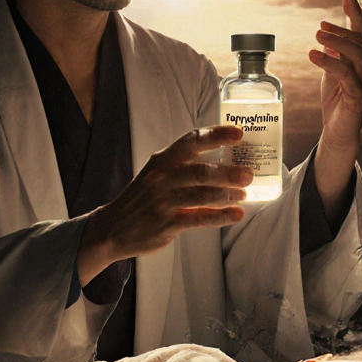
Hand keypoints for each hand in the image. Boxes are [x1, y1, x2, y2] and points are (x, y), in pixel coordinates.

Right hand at [77, 126, 252, 284]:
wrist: (112, 228)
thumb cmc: (142, 198)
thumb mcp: (156, 174)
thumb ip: (184, 167)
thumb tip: (225, 165)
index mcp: (162, 160)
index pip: (191, 141)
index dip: (216, 135)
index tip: (238, 133)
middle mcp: (162, 178)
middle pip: (200, 171)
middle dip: (228, 172)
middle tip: (249, 174)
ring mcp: (163, 201)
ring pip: (202, 195)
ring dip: (227, 194)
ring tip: (244, 194)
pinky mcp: (166, 223)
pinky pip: (199, 218)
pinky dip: (220, 216)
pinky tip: (235, 214)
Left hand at [310, 0, 361, 152]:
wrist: (338, 130)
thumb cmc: (336, 100)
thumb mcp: (332, 71)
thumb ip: (332, 54)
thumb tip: (326, 37)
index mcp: (360, 60)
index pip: (361, 31)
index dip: (355, 12)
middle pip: (359, 41)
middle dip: (341, 30)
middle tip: (320, 26)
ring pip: (355, 54)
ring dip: (336, 42)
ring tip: (317, 36)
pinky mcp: (357, 96)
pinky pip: (346, 74)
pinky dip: (330, 62)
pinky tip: (314, 54)